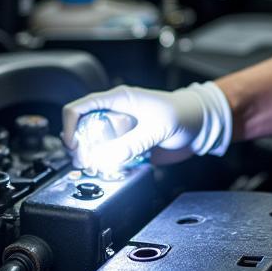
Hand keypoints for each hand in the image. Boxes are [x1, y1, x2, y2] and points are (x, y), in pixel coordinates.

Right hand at [61, 82, 232, 168]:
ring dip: (94, 159)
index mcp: (119, 100)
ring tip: (99, 169)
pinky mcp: (129, 145)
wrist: (202, 126)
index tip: (72, 146)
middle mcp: (116, 114)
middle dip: (81, 148)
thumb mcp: (157, 128)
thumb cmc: (183, 114)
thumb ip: (132, 143)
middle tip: (87, 164)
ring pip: (95, 145)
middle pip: (83, 129)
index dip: (70, 126)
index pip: (81, 107)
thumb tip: (106, 157)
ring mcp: (122, 130)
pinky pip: (111, 156)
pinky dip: (108, 165)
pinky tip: (115, 170)